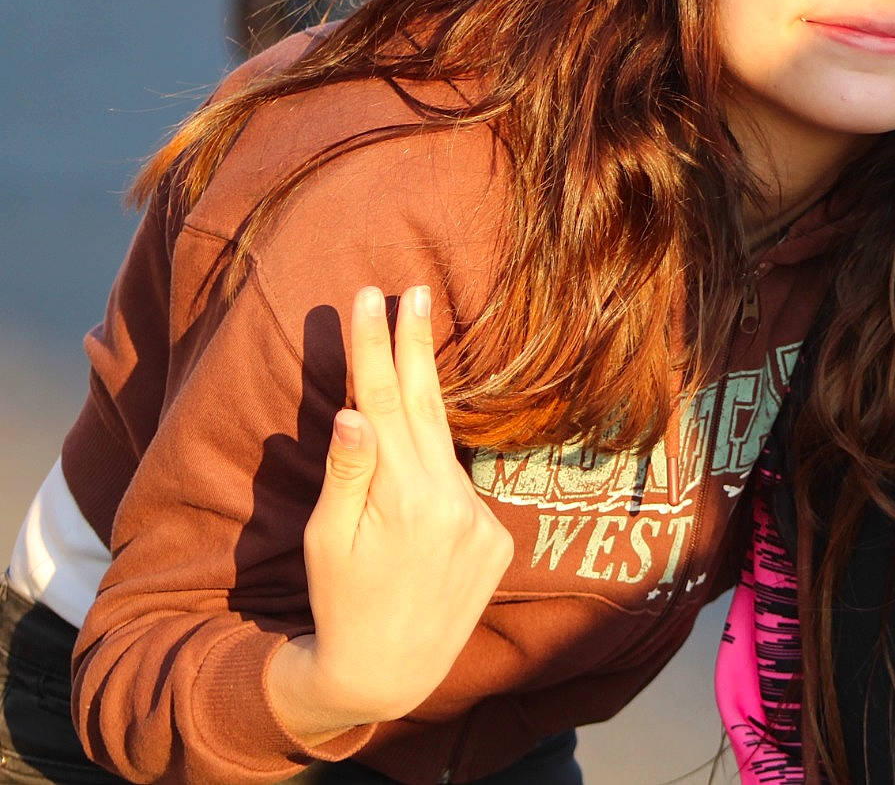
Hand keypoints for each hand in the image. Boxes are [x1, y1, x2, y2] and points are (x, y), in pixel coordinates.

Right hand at [266, 286, 511, 742]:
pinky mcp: (497, 539)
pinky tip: (416, 499)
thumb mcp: (329, 540)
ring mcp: (480, 519)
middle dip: (417, 347)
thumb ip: (347, 473)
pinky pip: (460, 492)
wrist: (389, 671)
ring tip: (415, 345)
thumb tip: (355, 411)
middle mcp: (451, 501)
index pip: (386, 402)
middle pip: (429, 407)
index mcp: (403, 497)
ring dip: (428, 405)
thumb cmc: (341, 602)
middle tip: (415, 291)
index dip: (376, 348)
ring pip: (445, 449)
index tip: (372, 298)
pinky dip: (438, 481)